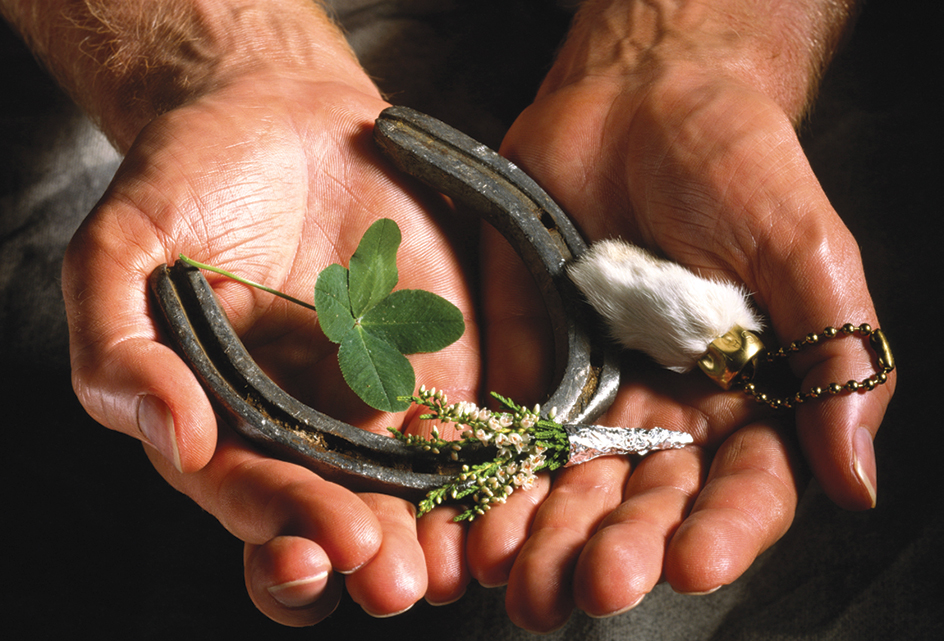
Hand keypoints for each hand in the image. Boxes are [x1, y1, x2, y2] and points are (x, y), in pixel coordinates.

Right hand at [62, 73, 481, 623]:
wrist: (283, 115)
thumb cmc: (192, 179)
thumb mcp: (124, 251)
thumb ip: (120, 348)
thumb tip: (174, 441)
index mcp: (222, 419)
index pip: (249, 501)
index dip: (279, 532)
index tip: (314, 549)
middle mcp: (303, 427)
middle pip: (339, 514)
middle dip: (367, 553)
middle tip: (392, 578)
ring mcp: (377, 399)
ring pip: (412, 490)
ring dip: (437, 532)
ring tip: (455, 563)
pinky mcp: (438, 362)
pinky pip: (470, 424)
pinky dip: (491, 462)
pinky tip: (507, 488)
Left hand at [471, 1, 894, 629]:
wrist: (639, 100)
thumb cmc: (738, 165)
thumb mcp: (804, 252)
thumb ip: (833, 360)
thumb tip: (855, 480)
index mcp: (747, 401)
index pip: (743, 490)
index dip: (724, 532)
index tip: (695, 563)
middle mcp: (669, 414)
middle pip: (647, 504)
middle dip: (621, 549)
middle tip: (593, 587)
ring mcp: (594, 393)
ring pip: (572, 487)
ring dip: (550, 537)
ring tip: (527, 581)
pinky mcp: (529, 362)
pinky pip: (508, 430)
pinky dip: (493, 479)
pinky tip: (478, 523)